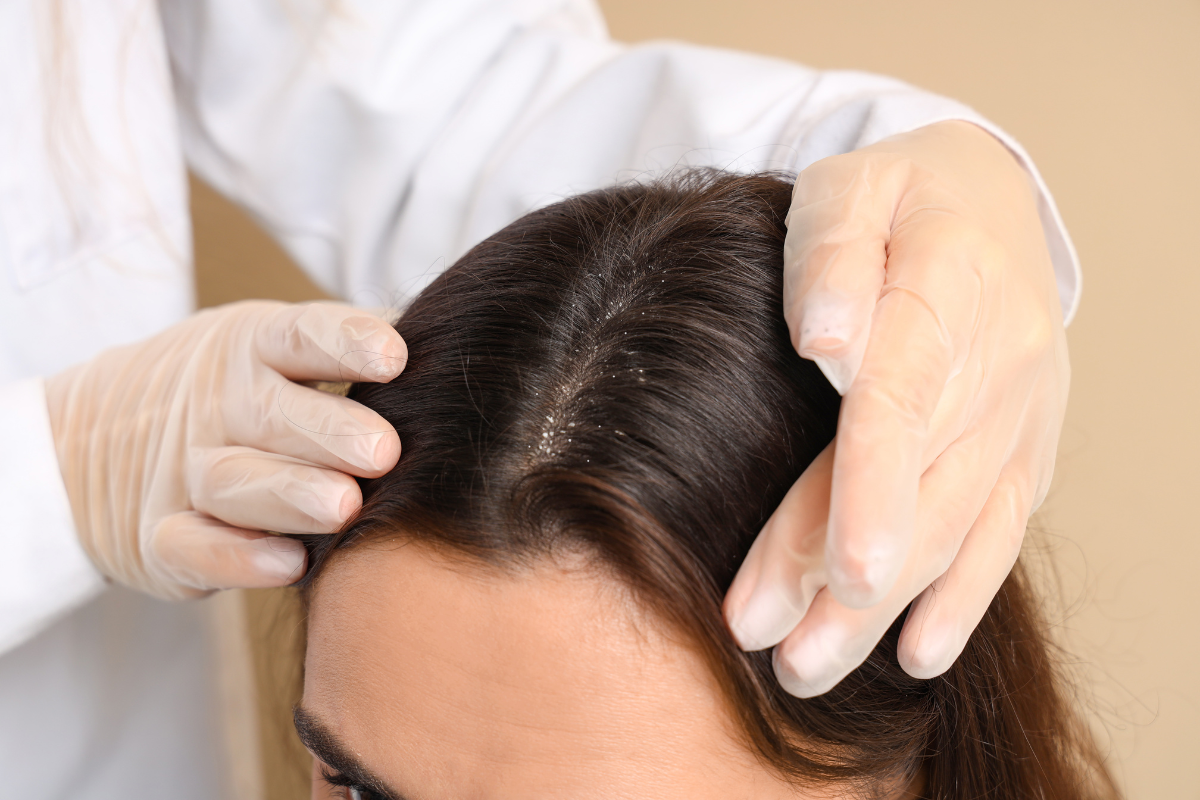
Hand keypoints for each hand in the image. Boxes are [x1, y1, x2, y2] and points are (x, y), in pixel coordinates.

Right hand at [45, 301, 406, 599]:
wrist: (92, 438)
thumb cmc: (238, 390)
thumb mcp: (277, 347)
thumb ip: (355, 349)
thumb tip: (453, 341)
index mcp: (254, 347)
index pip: (300, 335)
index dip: (346, 343)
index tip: (395, 357)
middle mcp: (218, 404)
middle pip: (270, 413)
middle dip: (329, 432)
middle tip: (383, 451)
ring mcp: (183, 470)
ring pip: (233, 481)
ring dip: (289, 495)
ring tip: (344, 506)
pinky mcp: (161, 536)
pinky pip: (194, 546)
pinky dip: (236, 558)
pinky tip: (288, 563)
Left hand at [723, 121, 1069, 694]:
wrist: (987, 200)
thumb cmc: (892, 195)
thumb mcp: (848, 187)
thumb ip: (830, 254)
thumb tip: (824, 341)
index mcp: (948, 288)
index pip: (903, 401)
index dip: (870, 489)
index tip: (841, 571)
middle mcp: (998, 364)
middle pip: (917, 486)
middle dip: (844, 577)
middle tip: (771, 648)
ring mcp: (1018, 415)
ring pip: (952, 526)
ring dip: (885, 607)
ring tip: (807, 668)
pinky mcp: (1022, 450)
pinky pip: (998, 531)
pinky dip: (960, 596)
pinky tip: (916, 653)